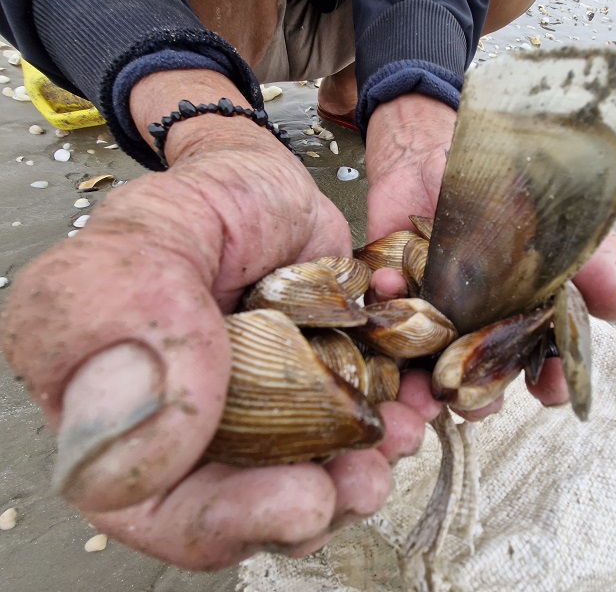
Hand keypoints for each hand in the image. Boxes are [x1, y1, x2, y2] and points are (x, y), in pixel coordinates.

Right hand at [0, 81, 427, 568]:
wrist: (260, 180)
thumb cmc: (198, 200)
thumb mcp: (153, 233)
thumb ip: (134, 313)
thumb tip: (142, 434)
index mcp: (115, 405)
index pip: (150, 501)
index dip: (222, 521)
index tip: (297, 500)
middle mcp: (187, 426)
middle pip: (239, 508)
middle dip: (309, 506)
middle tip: (361, 483)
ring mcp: (259, 417)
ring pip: (301, 480)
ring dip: (358, 474)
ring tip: (397, 435)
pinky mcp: (319, 398)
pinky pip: (356, 435)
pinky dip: (391, 428)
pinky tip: (413, 405)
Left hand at [364, 94, 615, 419]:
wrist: (447, 146)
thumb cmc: (512, 187)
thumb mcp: (563, 216)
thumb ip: (592, 260)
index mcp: (523, 312)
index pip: (543, 358)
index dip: (551, 379)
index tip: (552, 392)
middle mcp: (477, 322)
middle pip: (483, 374)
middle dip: (481, 394)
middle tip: (476, 402)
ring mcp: (432, 310)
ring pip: (430, 361)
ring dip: (426, 377)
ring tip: (427, 384)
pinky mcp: (392, 289)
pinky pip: (382, 307)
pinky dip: (384, 300)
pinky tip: (390, 289)